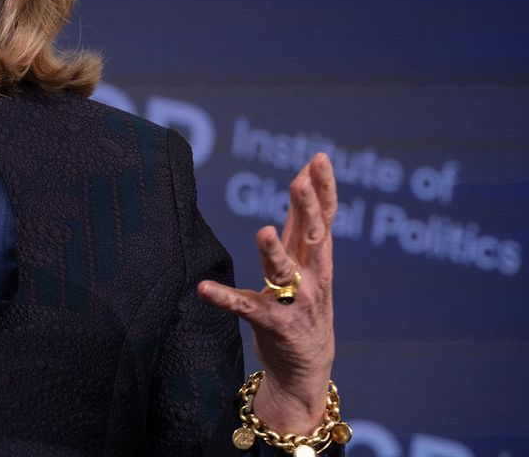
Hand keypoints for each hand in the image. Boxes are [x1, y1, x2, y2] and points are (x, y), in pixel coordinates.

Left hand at [198, 152, 336, 434]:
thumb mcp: (309, 263)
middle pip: (313, 237)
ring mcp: (294, 302)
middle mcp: (312, 277)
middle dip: (307, 209)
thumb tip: (304, 177)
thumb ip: (304, 224)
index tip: (319, 159)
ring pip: (284, 272)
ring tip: (264, 231)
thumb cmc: (304, 304)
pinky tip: (203, 289)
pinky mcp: (273, 325)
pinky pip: (244, 308)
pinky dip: (224, 298)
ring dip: (273, 252)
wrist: (307, 368)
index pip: (325, 217)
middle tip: (299, 182)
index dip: (323, 188)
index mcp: (318, 259)